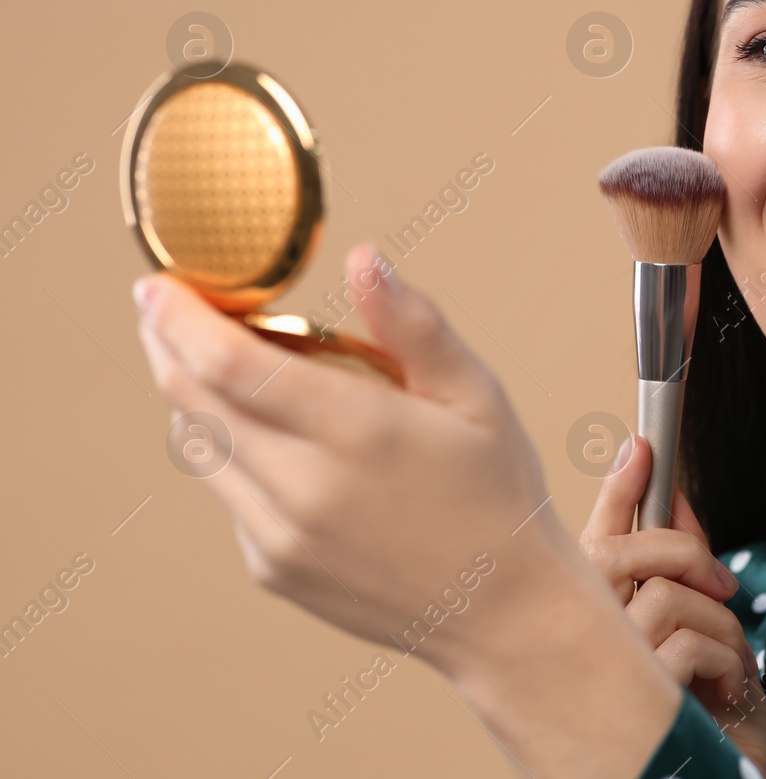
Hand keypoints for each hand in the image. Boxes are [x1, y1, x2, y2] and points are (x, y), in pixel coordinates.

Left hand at [132, 242, 555, 671]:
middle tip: (166, 305)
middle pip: (191, 400)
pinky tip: (274, 436)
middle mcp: (304, 488)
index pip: (229, 363)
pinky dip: (232, 450)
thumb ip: (413, 325)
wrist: (504, 613)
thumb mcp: (476, 396)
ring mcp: (279, 537)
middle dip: (166, 343)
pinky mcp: (272, 569)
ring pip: (199, 447)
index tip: (159, 282)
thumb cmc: (498, 491)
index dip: (179, 317)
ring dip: (191, 394)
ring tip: (217, 360)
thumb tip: (362, 256)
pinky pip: (227, 494)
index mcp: (358, 431)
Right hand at [580, 435, 765, 778]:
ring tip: (729, 665)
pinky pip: (685, 643)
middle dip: (682, 551)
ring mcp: (603, 679)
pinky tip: (726, 692)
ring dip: (718, 624)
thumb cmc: (705, 727)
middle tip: (722, 586)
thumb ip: (679, 574)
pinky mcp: (637, 704)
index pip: (590, 545)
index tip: (642, 445)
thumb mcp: (699, 637)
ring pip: (663, 597)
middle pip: (616, 556)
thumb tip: (676, 500)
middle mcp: (578, 653)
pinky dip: (724, 660)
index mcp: (587, 632)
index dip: (616, 490)